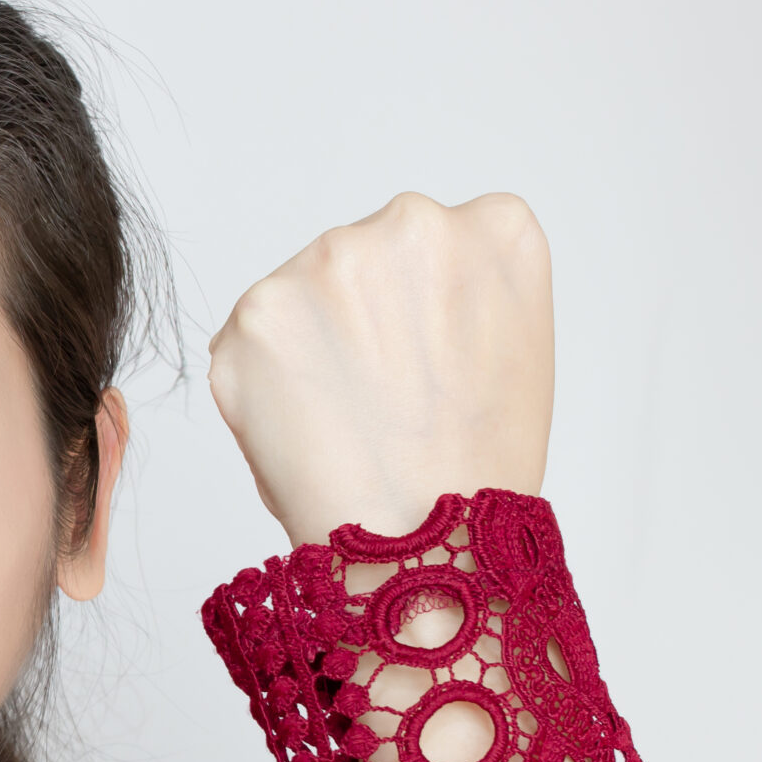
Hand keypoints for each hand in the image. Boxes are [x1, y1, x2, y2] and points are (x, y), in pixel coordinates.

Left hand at [207, 191, 553, 547]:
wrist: (422, 539)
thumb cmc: (473, 463)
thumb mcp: (513, 345)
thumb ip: (454, 287)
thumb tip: (390, 281)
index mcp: (496, 226)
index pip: (440, 243)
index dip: (425, 313)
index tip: (430, 361)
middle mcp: (412, 221)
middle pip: (363, 261)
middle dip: (359, 320)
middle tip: (382, 398)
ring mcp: (327, 259)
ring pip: (301, 294)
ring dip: (308, 346)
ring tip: (347, 416)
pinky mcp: (256, 310)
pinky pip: (248, 340)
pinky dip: (261, 381)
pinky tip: (305, 423)